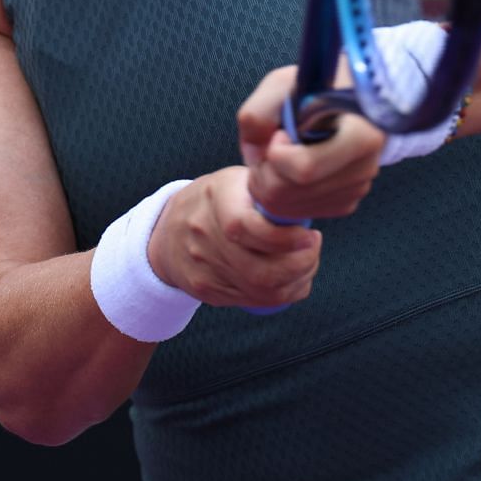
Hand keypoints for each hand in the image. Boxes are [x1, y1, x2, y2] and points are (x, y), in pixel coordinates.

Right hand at [148, 167, 322, 309]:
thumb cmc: (217, 199)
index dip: (287, 240)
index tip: (311, 235)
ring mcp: (203, 268)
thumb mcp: (237, 179)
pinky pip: (252, 301)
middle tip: (313, 249)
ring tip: (307, 262)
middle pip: (260, 272)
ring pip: (261, 292)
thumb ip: (268, 186)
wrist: (167, 229)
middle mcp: (204, 236)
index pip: (249, 229)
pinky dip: (283, 293)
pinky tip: (294, 279)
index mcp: (216, 199)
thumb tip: (307, 190)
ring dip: (297, 281)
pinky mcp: (207, 290)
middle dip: (301, 266)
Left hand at [236, 65, 385, 221]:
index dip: (276, 154)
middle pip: (290, 192)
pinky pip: (301, 212)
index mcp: (360, 135)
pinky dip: (285, 196)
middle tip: (269, 147)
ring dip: (271, 184)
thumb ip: (258, 114)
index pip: (304, 169)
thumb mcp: (282, 84)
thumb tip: (256, 155)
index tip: (280, 133)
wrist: (348, 98)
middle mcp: (365, 167)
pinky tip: (291, 169)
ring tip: (280, 155)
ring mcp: (357, 188)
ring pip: (291, 208)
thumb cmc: (316, 87)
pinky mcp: (347, 202)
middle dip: (265, 172)